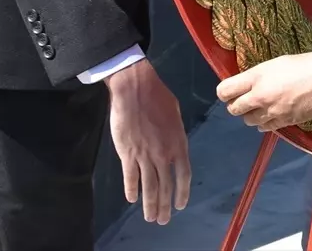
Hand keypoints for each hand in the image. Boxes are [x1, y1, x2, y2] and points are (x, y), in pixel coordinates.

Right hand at [106, 59, 190, 224]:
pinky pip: (130, 176)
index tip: (180, 205)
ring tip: (150, 217)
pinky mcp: (128, 153)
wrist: (136, 89)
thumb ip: (176, 135)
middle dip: (164, 205)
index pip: (184, 175)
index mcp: (179, 143)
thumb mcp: (176, 116)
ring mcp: (145, 154)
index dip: (181, 192)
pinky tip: (132, 200)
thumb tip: (175, 144)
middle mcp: (164, 153)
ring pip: (149, 186)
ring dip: (150, 204)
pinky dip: (131, 189)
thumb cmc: (158, 97)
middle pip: (165, 185)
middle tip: (162, 220)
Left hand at [216, 48, 311, 132]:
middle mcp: (261, 97)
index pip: (225, 91)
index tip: (230, 90)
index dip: (225, 92)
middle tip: (246, 97)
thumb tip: (248, 85)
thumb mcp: (279, 62)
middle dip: (237, 104)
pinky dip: (265, 122)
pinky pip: (265, 128)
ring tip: (262, 105)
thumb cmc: (310, 63)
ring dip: (251, 114)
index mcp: (258, 77)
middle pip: (234, 109)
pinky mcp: (285, 123)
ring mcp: (273, 112)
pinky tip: (274, 112)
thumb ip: (260, 75)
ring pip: (248, 121)